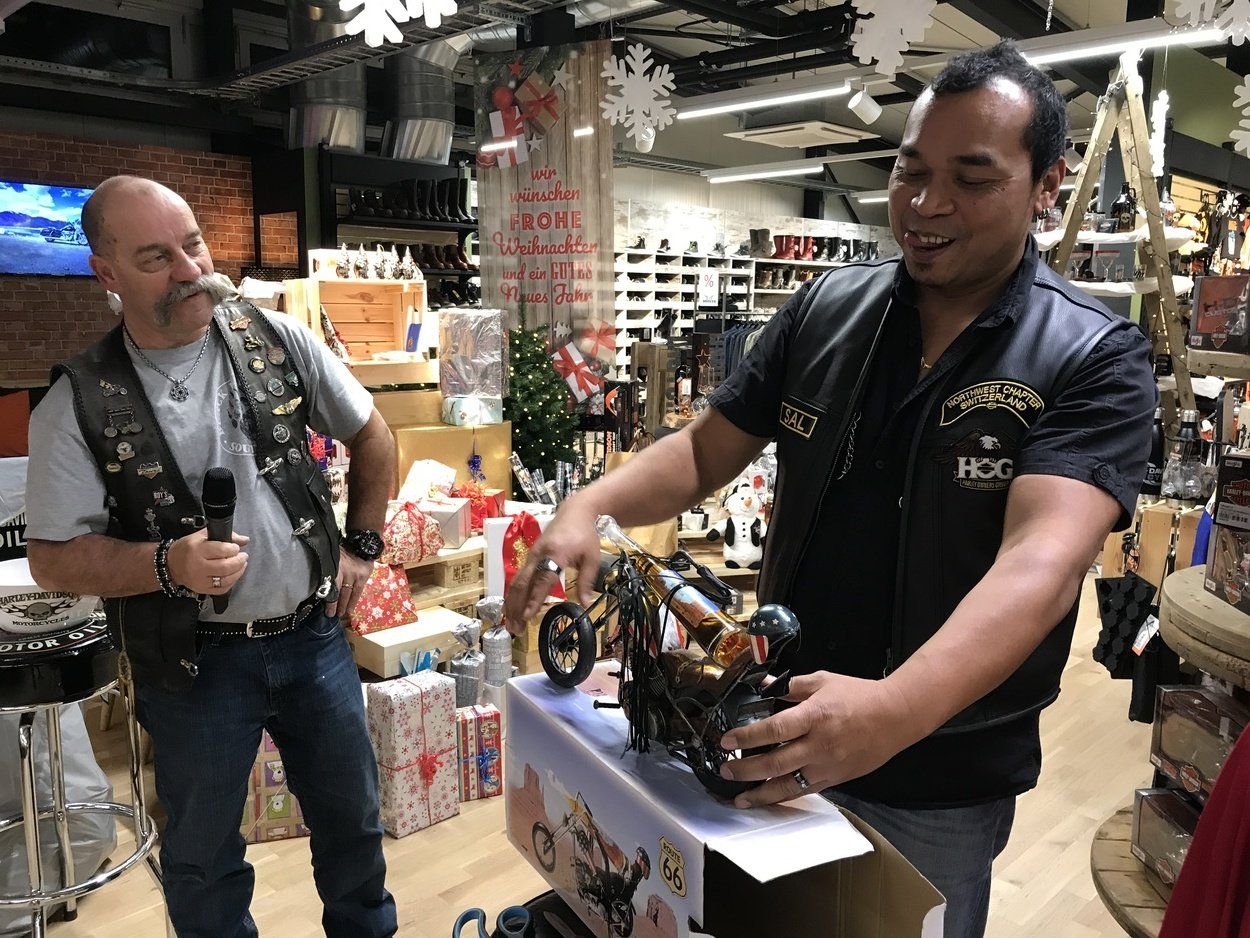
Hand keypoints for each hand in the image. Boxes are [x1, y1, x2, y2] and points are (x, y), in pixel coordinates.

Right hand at [166, 530, 249, 595]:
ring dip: (239, 571)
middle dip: (239, 561)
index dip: (233, 548)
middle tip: (243, 556)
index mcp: (197, 550)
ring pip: (226, 580)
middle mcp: (198, 567)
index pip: (221, 550)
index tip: (236, 547)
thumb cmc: (187, 548)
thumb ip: (224, 535)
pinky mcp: (202, 590)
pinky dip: (232, 582)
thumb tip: (245, 540)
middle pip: (225, 567)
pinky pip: (222, 589)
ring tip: (242, 564)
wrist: (171, 565)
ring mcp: (200, 581)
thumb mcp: (202, 536)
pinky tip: (234, 574)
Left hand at [329, 548, 373, 618]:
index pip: (329, 586)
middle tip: (331, 615)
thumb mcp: (332, 558)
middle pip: (338, 592)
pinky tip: (351, 609)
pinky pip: (358, 591)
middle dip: (335, 605)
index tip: (324, 609)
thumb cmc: (343, 551)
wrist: (362, 543)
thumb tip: (317, 584)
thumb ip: (328, 569)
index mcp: (333, 567)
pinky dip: (354, 601)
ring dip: (344, 605)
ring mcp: (354, 574)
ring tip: (341, 614)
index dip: (327, 599)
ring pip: (348, 593)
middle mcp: (344, 571)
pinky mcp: (363, 576)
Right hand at [504, 496, 601, 632]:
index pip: (542, 581)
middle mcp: (538, 555)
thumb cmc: (585, 535)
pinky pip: (519, 578)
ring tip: (510, 624)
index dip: (534, 599)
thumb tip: (585, 604)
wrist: (575, 511)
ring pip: (517, 582)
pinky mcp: (530, 556)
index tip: (527, 616)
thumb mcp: (591, 558)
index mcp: (555, 555)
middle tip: (514, 628)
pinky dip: (514, 595)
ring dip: (512, 604)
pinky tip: (511, 608)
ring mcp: (531, 555)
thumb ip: (586, 581)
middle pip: (523, 583)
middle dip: (517, 607)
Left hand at [717, 671, 916, 808]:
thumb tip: (763, 686)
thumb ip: (791, 686)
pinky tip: (768, 799)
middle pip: (775, 763)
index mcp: (814, 716)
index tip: (726, 741)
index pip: (774, 730)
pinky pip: (805, 791)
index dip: (747, 737)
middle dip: (746, 769)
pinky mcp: (835, 779)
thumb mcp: (823, 681)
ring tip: (740, 797)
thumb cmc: (858, 695)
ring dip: (760, 793)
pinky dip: (784, 797)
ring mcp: (827, 766)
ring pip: (788, 785)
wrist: (895, 717)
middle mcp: (819, 745)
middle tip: (726, 770)